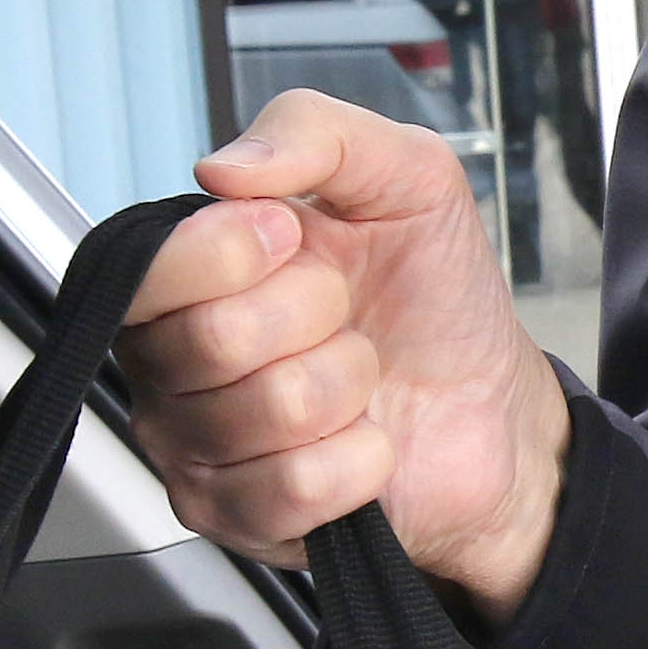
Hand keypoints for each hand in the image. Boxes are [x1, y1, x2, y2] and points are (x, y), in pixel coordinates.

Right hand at [121, 93, 571, 617]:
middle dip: (319, 318)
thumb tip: (222, 167)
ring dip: (347, 388)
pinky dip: (356, 460)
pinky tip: (363, 443)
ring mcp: (193, 443)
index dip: (238, 250)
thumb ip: (316, 132)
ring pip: (263, 412)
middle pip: (211, 340)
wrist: (494, 410)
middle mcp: (169, 356)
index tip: (299, 238)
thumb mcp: (407, 178)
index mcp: (186, 270)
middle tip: (345, 316)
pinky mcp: (233, 516)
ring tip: (359, 379)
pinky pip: (288, 487)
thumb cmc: (435, 300)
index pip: (153, 265)